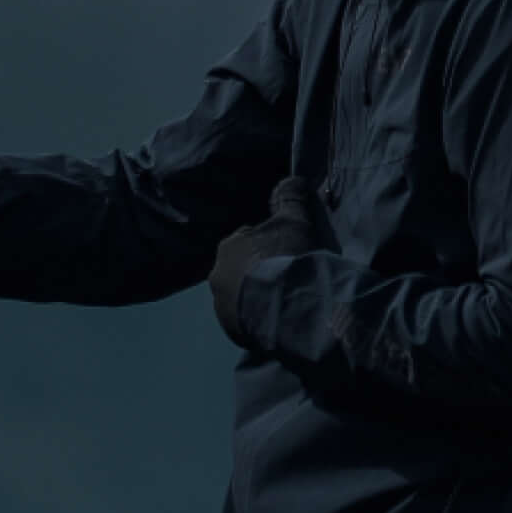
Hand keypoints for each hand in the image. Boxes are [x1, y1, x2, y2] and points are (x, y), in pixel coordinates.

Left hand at [209, 178, 315, 340]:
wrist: (289, 304)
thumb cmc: (288, 256)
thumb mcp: (295, 220)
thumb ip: (290, 198)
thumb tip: (291, 179)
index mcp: (228, 247)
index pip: (246, 242)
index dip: (268, 247)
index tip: (285, 254)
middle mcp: (217, 277)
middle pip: (241, 272)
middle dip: (259, 274)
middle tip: (285, 279)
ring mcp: (222, 308)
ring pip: (242, 299)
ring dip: (258, 299)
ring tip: (284, 303)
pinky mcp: (233, 333)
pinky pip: (248, 324)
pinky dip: (261, 321)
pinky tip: (280, 320)